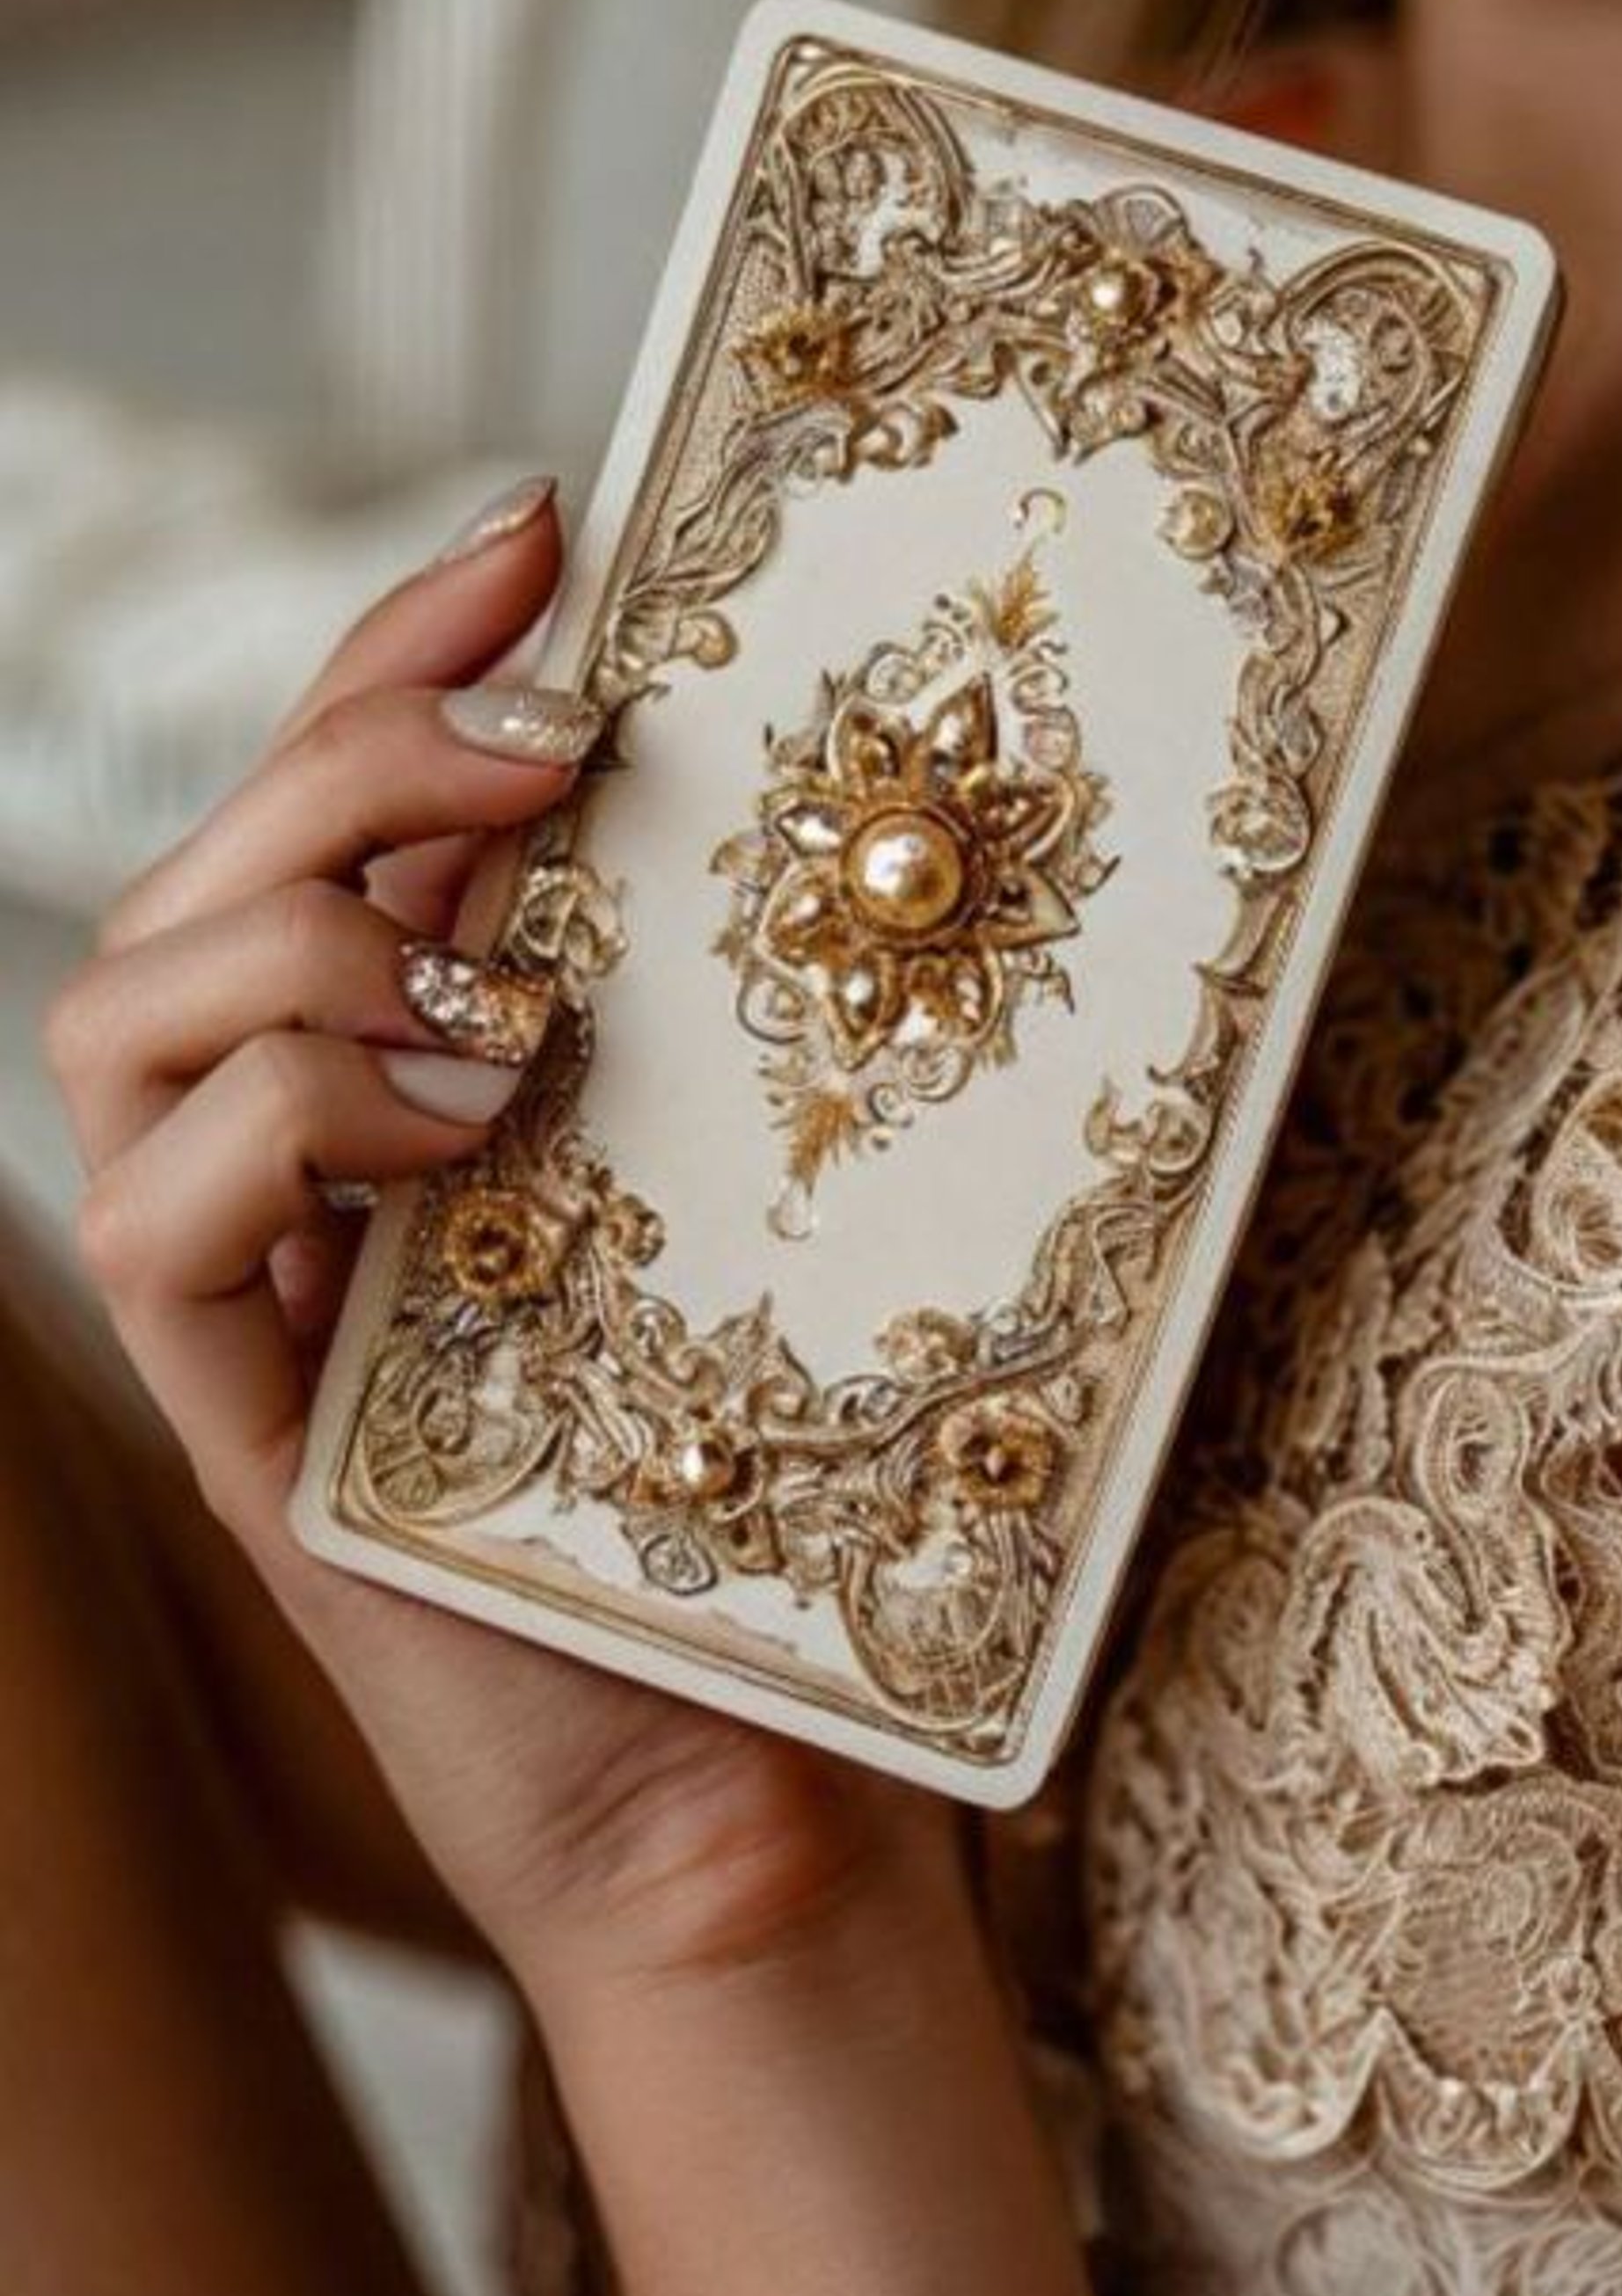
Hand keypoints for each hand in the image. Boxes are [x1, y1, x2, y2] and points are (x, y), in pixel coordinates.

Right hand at [45, 475, 951, 1988]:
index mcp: (419, 1061)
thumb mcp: (778, 1178)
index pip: (340, 798)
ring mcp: (258, 1286)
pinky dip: (286, 1115)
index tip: (553, 517)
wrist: (776, 1778)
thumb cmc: (803, 1480)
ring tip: (509, 978)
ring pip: (118, 1012)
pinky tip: (468, 1116)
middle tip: (551, 731)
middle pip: (202, 873)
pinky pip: (143, 1214)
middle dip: (351, 746)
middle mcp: (309, 1153)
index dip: (407, 636)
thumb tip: (829, 777)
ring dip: (301, 930)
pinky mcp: (241, 1424)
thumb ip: (733, 1007)